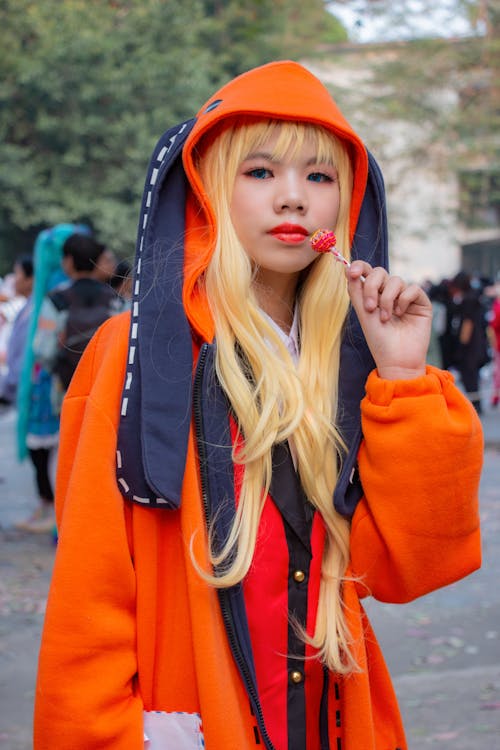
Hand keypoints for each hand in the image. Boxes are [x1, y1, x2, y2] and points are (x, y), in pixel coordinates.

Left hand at [347, 261, 431, 379]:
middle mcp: (389, 293)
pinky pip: (412, 288)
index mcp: (374, 295)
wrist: (397, 360)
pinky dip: (404, 300)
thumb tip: (348, 269)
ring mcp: (405, 297)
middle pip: (380, 272)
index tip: (352, 272)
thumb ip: (356, 291)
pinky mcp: (421, 302)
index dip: (359, 266)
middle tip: (370, 308)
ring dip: (387, 299)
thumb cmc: (379, 340)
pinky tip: (401, 314)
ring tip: (386, 318)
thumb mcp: (363, 314)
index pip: (367, 272)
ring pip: (396, 280)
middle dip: (372, 286)